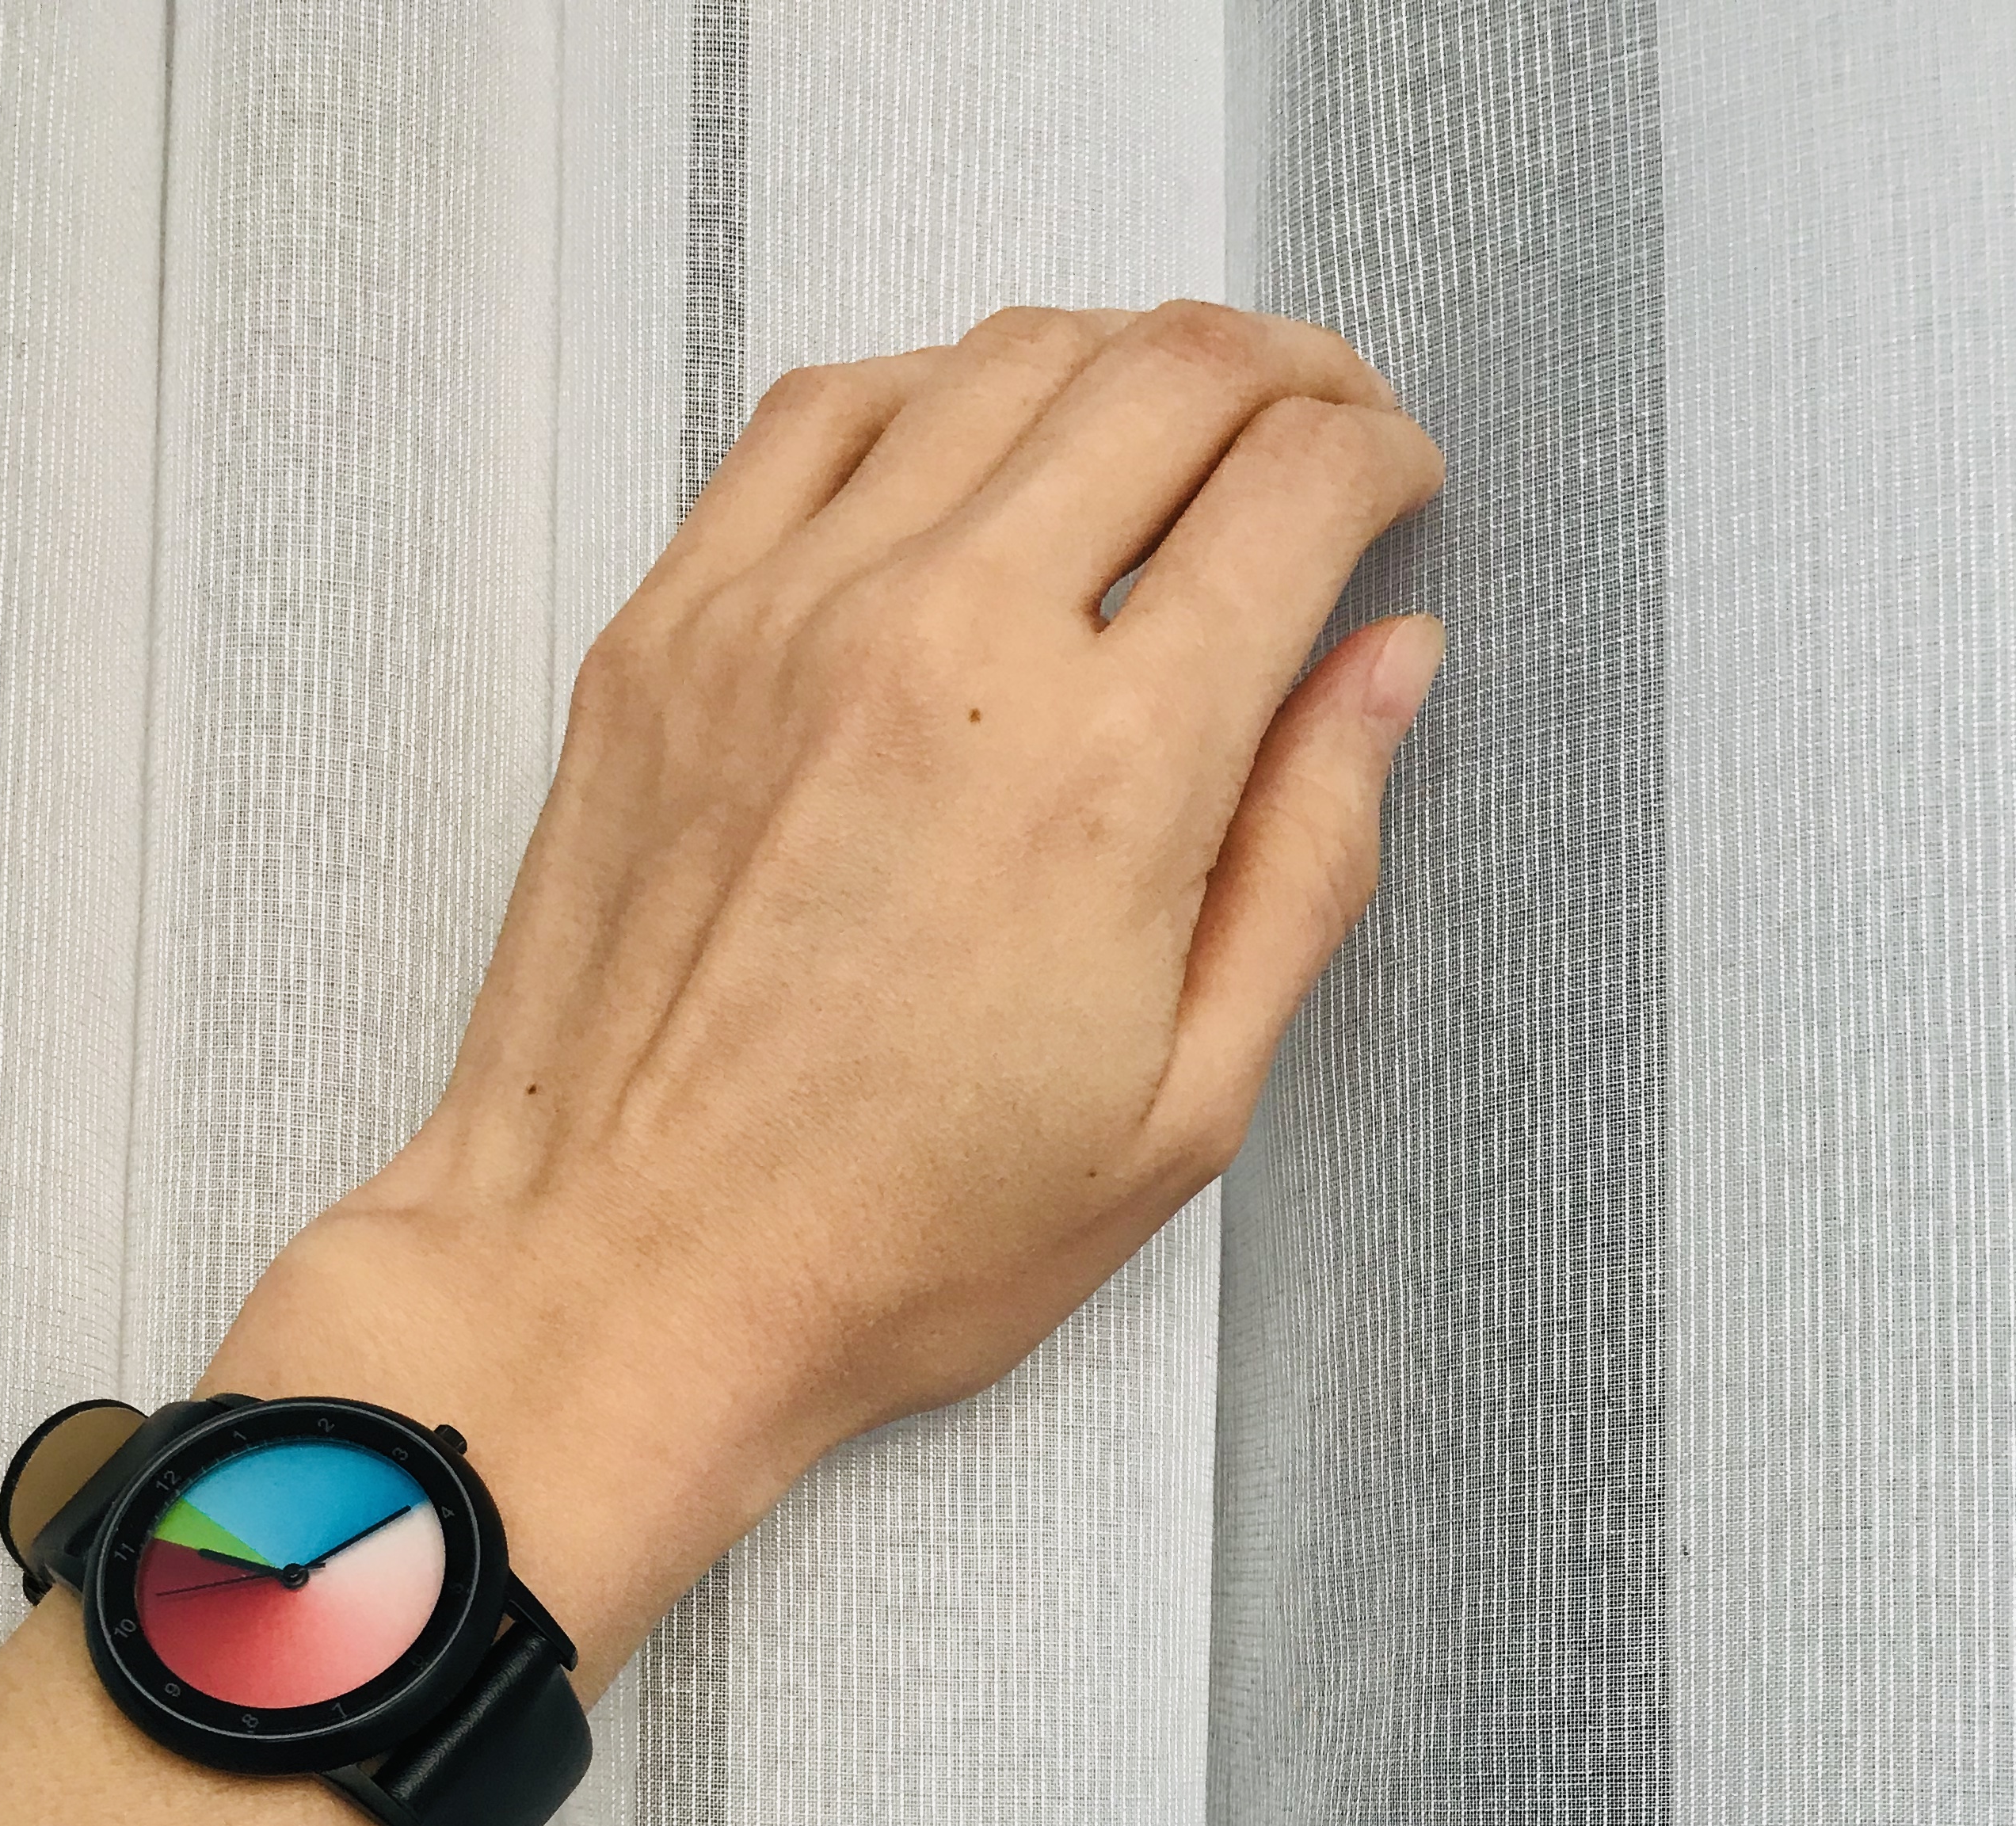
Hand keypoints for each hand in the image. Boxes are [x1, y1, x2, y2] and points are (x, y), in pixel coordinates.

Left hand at [205, 299, 1444, 1690]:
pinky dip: (932, 387)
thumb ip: (1307, 862)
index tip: (1392, 482)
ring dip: (1120, 360)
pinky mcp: (669, 629)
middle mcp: (948, 644)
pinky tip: (973, 439)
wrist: (623, 1274)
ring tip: (1166, 422)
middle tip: (1316, 421)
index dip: (1375, 456)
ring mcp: (787, 615)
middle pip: (1164, 379)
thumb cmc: (885, 1238)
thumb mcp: (1180, 1109)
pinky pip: (819, 413)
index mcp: (1107, 772)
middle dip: (1281, 372)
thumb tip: (1385, 667)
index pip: (1290, 492)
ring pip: (997, 365)